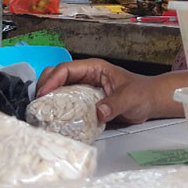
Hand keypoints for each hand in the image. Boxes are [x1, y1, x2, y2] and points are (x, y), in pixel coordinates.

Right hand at [36, 58, 186, 123]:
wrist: (150, 102)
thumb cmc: (142, 93)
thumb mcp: (130, 97)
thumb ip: (115, 104)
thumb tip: (98, 111)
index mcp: (94, 68)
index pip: (66, 69)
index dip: (52, 80)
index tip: (43, 95)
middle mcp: (86, 76)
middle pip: (56, 76)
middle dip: (44, 87)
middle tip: (37, 105)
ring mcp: (84, 88)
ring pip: (58, 88)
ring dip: (48, 98)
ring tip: (40, 112)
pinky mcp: (85, 101)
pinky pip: (66, 102)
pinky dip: (57, 108)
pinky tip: (53, 119)